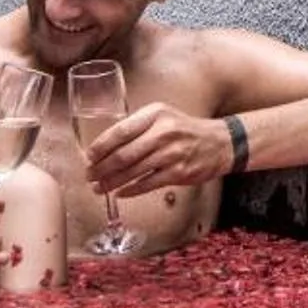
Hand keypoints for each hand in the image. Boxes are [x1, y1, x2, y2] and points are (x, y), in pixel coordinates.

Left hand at [84, 102, 236, 198]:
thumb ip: (137, 126)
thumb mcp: (162, 116)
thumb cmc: (185, 130)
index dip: (100, 146)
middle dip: (101, 168)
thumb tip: (105, 146)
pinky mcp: (178, 172)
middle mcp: (163, 132)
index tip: (89, 156)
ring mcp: (171, 153)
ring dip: (112, 182)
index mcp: (155, 115)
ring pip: (133, 171)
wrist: (219, 143)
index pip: (120, 131)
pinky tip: (120, 193)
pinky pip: (147, 184)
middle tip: (90, 175)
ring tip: (99, 187)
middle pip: (123, 154)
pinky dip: (130, 190)